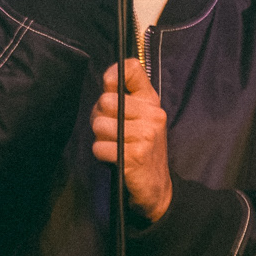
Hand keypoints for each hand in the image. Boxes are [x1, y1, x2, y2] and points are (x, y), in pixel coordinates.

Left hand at [91, 59, 171, 220]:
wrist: (155, 186)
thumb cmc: (140, 147)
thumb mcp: (138, 118)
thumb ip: (123, 97)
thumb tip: (107, 80)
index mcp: (152, 101)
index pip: (132, 69)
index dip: (113, 74)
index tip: (109, 86)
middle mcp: (152, 115)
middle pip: (105, 101)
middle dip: (99, 117)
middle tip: (110, 131)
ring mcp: (145, 135)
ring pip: (100, 125)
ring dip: (100, 139)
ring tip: (114, 145)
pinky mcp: (135, 155)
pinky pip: (100, 147)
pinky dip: (101, 155)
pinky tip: (114, 158)